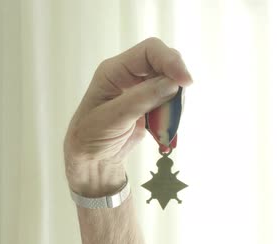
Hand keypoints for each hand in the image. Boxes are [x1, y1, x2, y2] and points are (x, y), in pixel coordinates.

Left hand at [64, 37, 192, 196]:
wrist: (91, 159)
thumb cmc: (91, 137)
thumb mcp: (112, 119)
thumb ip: (140, 99)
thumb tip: (172, 83)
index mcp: (113, 71)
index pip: (149, 51)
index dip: (170, 61)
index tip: (185, 82)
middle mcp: (128, 75)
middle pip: (163, 64)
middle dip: (175, 83)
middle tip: (176, 108)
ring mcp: (140, 89)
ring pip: (170, 83)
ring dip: (174, 103)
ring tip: (162, 125)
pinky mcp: (149, 104)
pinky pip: (170, 101)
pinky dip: (172, 114)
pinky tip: (161, 130)